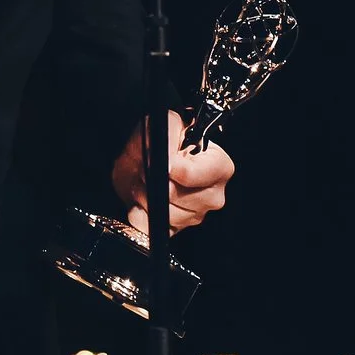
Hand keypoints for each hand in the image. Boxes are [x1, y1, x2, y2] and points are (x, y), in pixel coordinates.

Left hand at [111, 110, 234, 238]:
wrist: (136, 163)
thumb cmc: (156, 143)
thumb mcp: (163, 124)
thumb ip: (169, 133)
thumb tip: (169, 160)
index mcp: (218, 165)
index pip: (204, 174)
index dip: (178, 169)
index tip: (164, 162)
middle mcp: (213, 193)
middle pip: (181, 196)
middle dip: (157, 181)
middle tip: (149, 168)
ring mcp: (195, 215)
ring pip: (166, 214)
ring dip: (146, 195)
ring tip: (146, 181)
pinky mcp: (175, 230)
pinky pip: (153, 229)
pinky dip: (140, 215)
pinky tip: (140, 202)